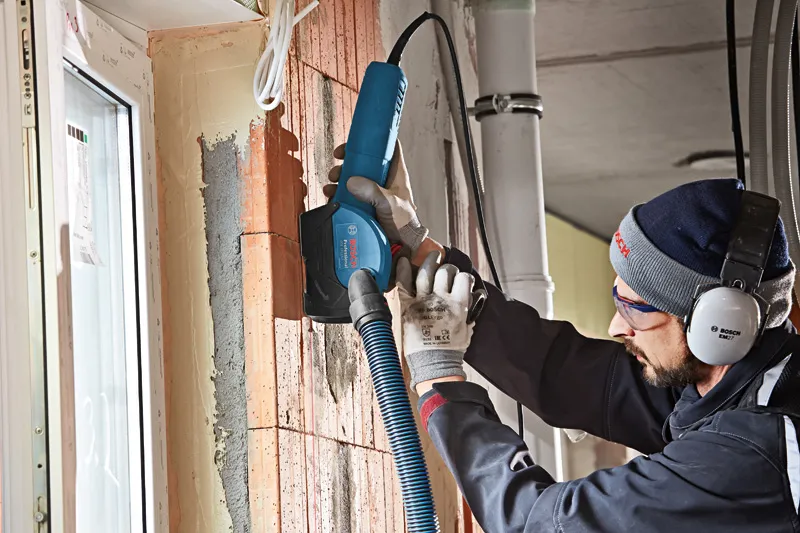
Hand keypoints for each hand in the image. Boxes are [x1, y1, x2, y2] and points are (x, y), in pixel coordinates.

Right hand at [324, 141, 429, 255]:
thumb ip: (373, 192)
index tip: (358, 140)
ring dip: (339, 177)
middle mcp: (381, 179)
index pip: (388, 147)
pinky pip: (346, 194)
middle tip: (338, 163)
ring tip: (332, 183)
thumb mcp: (390, 203)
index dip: (373, 140)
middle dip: (348, 159)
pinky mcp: (361, 204)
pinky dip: (336, 193)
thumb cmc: (403, 222)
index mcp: (394, 173)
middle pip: (363, 160)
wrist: (400, 245)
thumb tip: (351, 181)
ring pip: (352, 176)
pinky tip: (330, 195)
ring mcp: (370, 192)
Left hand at [396, 251, 475, 393]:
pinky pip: (403, 283)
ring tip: (433, 257)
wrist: (434, 363)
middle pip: (445, 272)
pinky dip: (402, 270)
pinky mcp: (408, 306)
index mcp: (458, 305)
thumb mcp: (467, 329)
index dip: (463, 276)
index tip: (462, 278)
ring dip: (430, 261)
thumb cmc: (451, 350)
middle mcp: (441, 299)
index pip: (463, 279)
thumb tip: (472, 300)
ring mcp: (423, 301)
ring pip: (426, 272)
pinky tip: (402, 260)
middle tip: (446, 270)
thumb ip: (469, 312)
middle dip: (447, 268)